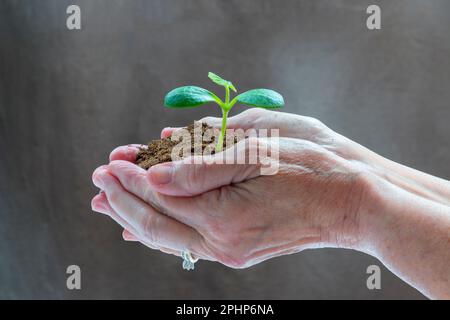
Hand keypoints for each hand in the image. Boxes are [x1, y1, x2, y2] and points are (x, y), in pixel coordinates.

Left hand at [92, 109, 374, 266]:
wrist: (353, 203)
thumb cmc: (312, 169)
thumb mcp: (257, 155)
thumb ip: (200, 168)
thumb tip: (155, 176)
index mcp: (223, 217)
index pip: (159, 198)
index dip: (129, 180)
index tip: (108, 163)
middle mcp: (222, 242)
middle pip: (155, 225)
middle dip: (121, 201)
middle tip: (97, 180)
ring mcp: (231, 250)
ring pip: (169, 236)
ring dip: (136, 216)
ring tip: (109, 204)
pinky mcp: (240, 248)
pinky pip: (189, 242)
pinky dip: (162, 230)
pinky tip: (146, 228)